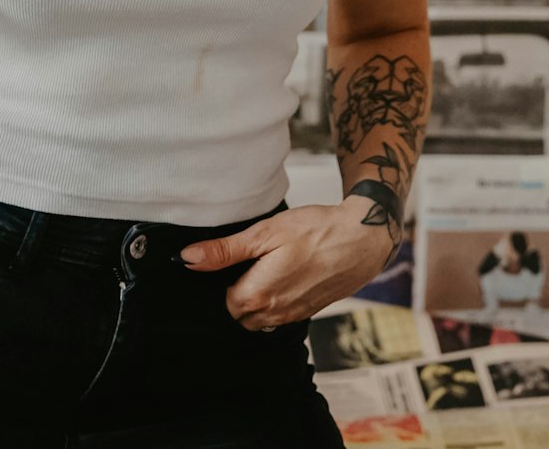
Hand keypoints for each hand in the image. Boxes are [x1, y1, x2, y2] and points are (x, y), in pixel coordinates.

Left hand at [177, 200, 392, 330]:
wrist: (361, 240)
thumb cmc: (315, 231)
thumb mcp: (265, 233)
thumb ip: (224, 251)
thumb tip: (187, 259)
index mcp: (258, 295)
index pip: (223, 301)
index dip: (223, 278)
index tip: (234, 258)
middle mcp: (274, 314)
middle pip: (240, 312)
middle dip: (238, 290)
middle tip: (251, 259)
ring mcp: (293, 315)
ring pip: (259, 317)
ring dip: (256, 296)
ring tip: (267, 265)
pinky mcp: (308, 312)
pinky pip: (279, 314)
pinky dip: (275, 298)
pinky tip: (285, 272)